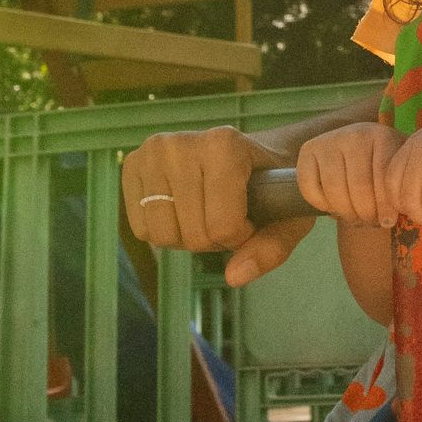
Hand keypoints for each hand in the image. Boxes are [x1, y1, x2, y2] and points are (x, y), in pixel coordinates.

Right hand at [120, 125, 310, 289]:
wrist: (255, 154)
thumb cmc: (274, 184)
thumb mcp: (289, 215)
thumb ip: (271, 247)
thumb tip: (234, 277)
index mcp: (223, 145)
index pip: (222, 226)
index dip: (241, 237)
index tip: (252, 221)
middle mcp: (180, 144)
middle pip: (192, 235)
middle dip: (214, 240)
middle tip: (229, 217)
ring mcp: (151, 152)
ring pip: (162, 235)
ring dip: (187, 239)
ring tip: (206, 213)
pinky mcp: (132, 165)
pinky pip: (141, 229)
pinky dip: (165, 232)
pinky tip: (184, 210)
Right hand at [295, 120, 398, 228]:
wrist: (358, 146)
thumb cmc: (383, 164)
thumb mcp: (397, 171)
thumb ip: (398, 190)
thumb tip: (387, 221)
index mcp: (382, 137)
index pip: (384, 180)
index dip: (385, 207)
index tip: (388, 222)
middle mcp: (354, 134)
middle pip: (359, 188)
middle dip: (365, 214)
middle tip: (369, 221)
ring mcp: (329, 141)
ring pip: (335, 191)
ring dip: (346, 214)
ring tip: (356, 218)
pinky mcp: (308, 150)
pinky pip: (310, 189)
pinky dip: (322, 205)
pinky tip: (334, 205)